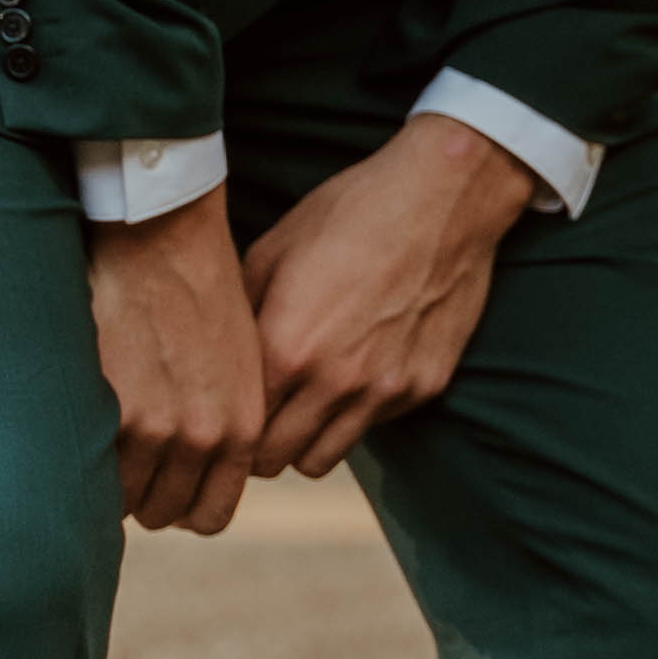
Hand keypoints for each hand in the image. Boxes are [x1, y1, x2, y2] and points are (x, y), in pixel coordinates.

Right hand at [85, 189, 267, 536]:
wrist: (160, 237)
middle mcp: (204, 437)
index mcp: (242, 427)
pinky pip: (89, 470)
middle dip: (143, 494)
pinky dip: (81, 459)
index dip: (182, 507)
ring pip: (122, 500)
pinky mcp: (110, 411)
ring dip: (109, 478)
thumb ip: (222, 421)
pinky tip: (83, 425)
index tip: (161, 488)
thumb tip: (196, 465)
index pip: (210, 516)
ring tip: (103, 439)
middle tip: (126, 459)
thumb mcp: (238, 364)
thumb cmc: (199, 288)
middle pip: (163, 513)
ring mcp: (155, 430)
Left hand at [238, 112, 543, 483]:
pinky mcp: (424, 387)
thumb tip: (213, 354)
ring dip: (305, 440)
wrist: (444, 198)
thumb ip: (240, 314)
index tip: (227, 413)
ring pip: (322, 459)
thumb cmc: (352, 213)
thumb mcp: (274, 251)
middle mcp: (334, 382)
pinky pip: (373, 426)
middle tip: (259, 418)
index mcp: (286, 347)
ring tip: (303, 407)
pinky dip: (357, 413)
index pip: (236, 428)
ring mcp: (384, 390)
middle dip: (259, 445)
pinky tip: (360, 369)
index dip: (226, 423)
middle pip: (274, 460)